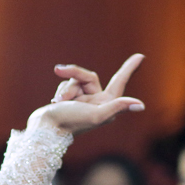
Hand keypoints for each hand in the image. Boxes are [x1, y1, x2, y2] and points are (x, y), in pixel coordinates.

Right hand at [27, 54, 145, 134]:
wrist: (44, 129)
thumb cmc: (70, 122)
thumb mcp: (96, 115)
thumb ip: (117, 107)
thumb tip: (140, 106)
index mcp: (107, 106)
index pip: (119, 82)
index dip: (129, 68)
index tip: (140, 56)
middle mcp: (97, 103)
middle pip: (89, 76)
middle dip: (74, 74)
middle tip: (58, 69)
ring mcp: (83, 101)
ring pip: (75, 80)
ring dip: (65, 88)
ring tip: (58, 102)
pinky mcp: (70, 100)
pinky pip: (66, 85)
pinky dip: (60, 91)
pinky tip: (56, 103)